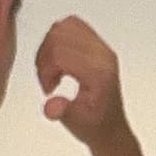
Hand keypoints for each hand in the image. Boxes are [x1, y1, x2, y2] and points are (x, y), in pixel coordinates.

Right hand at [37, 16, 130, 148]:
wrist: (111, 129)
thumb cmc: (95, 126)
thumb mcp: (76, 123)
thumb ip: (62, 112)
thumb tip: (52, 106)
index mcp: (99, 72)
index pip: (61, 53)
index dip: (46, 69)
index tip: (48, 88)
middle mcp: (103, 55)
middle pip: (60, 35)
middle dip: (45, 57)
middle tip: (48, 79)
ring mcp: (102, 48)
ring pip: (64, 27)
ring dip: (49, 47)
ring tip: (52, 71)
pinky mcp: (97, 45)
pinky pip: (72, 26)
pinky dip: (57, 40)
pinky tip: (58, 62)